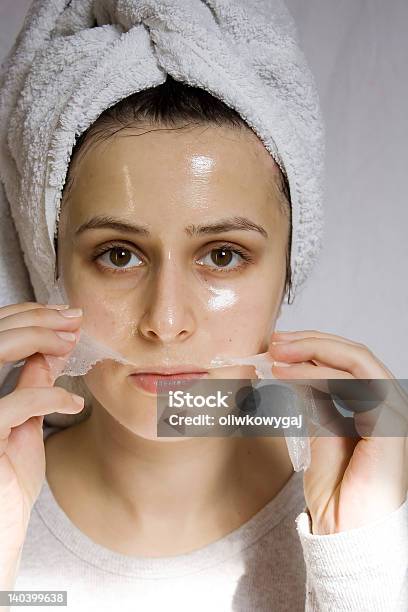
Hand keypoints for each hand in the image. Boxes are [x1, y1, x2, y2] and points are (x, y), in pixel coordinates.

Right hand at [0, 302, 83, 556]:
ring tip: (70, 342)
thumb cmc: (7, 483)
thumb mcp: (23, 424)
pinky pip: (16, 403)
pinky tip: (72, 404)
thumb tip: (50, 351)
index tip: (63, 316)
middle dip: (36, 318)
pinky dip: (49, 396)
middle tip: (73, 319)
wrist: (1, 532)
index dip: (25, 317)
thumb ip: (30, 386)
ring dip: (38, 338)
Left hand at [268, 329, 407, 533]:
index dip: (313, 348)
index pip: (347, 363)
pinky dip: (323, 373)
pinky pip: (360, 384)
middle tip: (274, 343)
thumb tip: (297, 371)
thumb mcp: (319, 435)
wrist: (345, 537)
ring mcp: (392, 414)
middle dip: (311, 343)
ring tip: (277, 355)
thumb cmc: (335, 495)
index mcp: (372, 408)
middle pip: (353, 355)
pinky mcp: (390, 425)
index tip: (276, 348)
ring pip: (358, 361)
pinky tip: (293, 375)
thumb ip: (316, 402)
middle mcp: (386, 406)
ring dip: (314, 351)